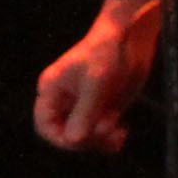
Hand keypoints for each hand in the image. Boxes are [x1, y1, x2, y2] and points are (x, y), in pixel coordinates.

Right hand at [33, 0, 167, 152]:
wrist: (131, 36)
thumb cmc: (107, 51)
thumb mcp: (96, 82)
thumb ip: (85, 111)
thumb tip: (74, 140)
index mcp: (52, 91)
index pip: (46, 126)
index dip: (61, 139)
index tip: (83, 140)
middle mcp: (66, 101)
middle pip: (66, 134)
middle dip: (86, 139)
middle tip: (107, 133)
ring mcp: (85, 105)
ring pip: (86, 135)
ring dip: (100, 141)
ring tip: (118, 134)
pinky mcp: (104, 107)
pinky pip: (101, 131)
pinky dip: (110, 137)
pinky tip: (122, 134)